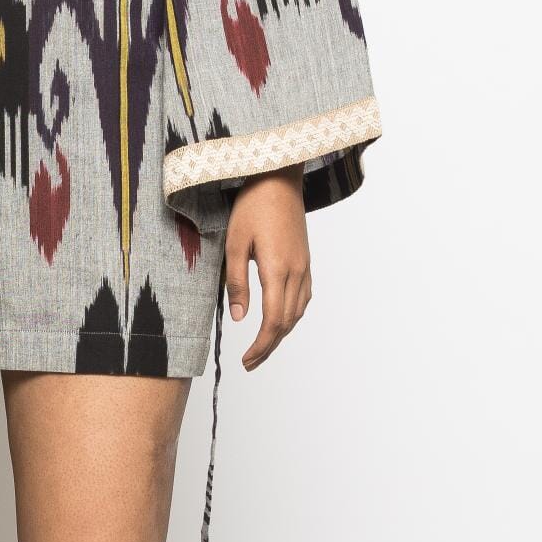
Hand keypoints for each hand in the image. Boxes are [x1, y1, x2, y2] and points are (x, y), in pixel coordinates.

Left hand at [223, 168, 310, 369]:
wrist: (278, 178)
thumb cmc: (253, 205)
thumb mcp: (235, 243)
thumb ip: (237, 282)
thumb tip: (241, 318)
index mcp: (277, 269)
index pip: (273, 320)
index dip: (261, 346)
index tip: (247, 361)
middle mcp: (297, 272)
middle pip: (287, 322)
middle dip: (269, 346)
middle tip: (250, 363)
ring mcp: (305, 266)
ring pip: (298, 312)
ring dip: (282, 333)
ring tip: (262, 347)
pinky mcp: (306, 260)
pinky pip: (304, 297)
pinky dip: (292, 315)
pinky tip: (281, 319)